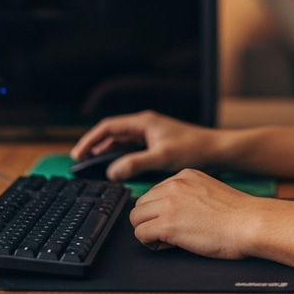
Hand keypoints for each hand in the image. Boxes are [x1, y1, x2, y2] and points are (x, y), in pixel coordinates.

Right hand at [70, 110, 217, 180]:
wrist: (215, 149)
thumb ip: (135, 164)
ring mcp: (150, 134)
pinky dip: (119, 157)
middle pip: (112, 133)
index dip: (90, 139)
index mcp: (143, 122)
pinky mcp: (155, 143)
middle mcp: (145, 125)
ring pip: (121, 142)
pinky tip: (115, 168)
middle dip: (94, 146)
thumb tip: (111, 171)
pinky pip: (130, 148)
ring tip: (92, 166)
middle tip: (79, 162)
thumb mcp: (162, 157)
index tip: (78, 153)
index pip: (108, 127)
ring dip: (106, 152)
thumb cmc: (193, 148)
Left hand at [130, 169, 263, 258]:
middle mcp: (174, 185)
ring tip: (168, 240)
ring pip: (136, 217)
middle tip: (169, 233)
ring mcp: (169, 203)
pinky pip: (140, 233)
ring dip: (148, 230)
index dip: (161, 211)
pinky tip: (169, 245)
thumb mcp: (209, 191)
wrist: (250, 222)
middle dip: (151, 220)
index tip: (175, 221)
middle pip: (141, 204)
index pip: (155, 192)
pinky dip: (150, 243)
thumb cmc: (238, 214)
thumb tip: (175, 211)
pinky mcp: (168, 224)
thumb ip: (189, 195)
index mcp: (185, 176)